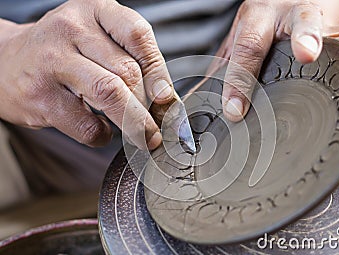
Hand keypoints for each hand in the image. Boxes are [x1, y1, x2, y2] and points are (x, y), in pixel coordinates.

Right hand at [0, 0, 174, 149]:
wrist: (6, 61)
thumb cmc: (65, 52)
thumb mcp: (96, 39)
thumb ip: (130, 60)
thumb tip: (166, 101)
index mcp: (93, 9)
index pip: (138, 35)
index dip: (159, 71)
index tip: (167, 98)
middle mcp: (71, 29)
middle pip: (127, 71)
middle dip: (150, 106)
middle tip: (160, 126)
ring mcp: (52, 61)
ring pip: (110, 94)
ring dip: (136, 124)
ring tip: (146, 138)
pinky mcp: (40, 97)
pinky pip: (86, 123)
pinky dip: (102, 135)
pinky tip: (102, 131)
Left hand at [216, 0, 338, 121]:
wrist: (277, 9)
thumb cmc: (253, 36)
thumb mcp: (231, 51)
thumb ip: (216, 78)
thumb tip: (192, 118)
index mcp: (255, 20)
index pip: (246, 47)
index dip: (239, 79)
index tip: (234, 111)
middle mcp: (289, 17)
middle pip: (300, 19)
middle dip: (304, 35)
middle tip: (307, 54)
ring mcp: (320, 25)